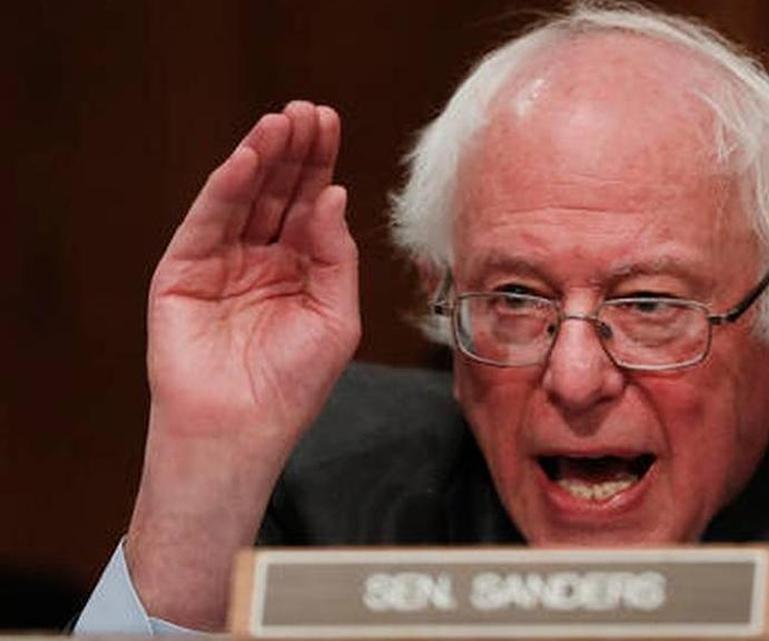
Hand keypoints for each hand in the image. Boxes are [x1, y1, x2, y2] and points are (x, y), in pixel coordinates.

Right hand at [126, 102, 359, 629]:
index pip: (311, 204)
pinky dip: (226, 188)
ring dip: (262, 157)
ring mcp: (221, 262)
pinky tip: (248, 159)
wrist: (241, 431)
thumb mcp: (336, 318)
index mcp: (300, 268)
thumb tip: (334, 194)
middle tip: (309, 111)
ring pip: (243, 198)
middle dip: (295, 151)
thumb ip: (334, 256)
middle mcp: (261, 258)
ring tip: (282, 121)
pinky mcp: (183, 271)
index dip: (320, 164)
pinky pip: (208, 221)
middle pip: (279, 192)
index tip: (331, 123)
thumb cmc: (293, 385)